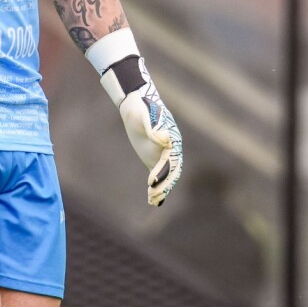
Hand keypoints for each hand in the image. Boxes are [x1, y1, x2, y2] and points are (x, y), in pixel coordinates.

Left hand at [100, 56, 183, 205]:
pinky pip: (159, 175)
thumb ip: (154, 128)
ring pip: (167, 175)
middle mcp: (171, 149)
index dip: (163, 172)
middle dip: (163, 184)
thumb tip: (164, 139)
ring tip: (152, 199)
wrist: (135, 105)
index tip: (152, 181)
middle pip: (171, 171)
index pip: (171, 160)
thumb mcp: (145, 116)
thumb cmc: (141, 108)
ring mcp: (164, 154)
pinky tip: (153, 201)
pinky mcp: (156, 158)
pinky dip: (158, 187)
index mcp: (171, 139)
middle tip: (153, 194)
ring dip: (162, 188)